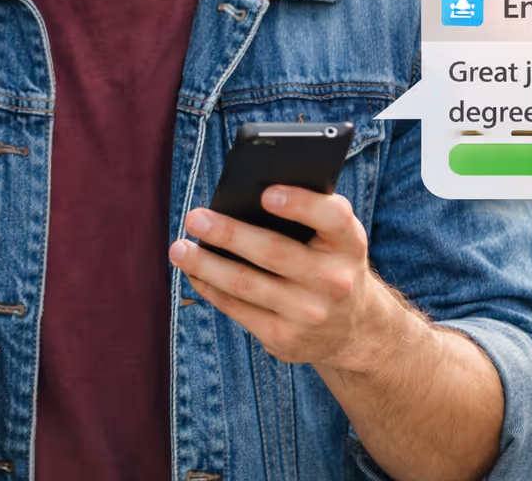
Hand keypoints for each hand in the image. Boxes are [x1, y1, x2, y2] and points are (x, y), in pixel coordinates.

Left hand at [168, 187, 408, 372]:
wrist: (353, 328)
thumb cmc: (333, 262)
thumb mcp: (338, 237)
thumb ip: (311, 212)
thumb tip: (247, 194)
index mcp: (350, 244)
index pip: (332, 218)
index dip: (300, 204)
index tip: (265, 193)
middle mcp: (334, 281)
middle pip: (274, 252)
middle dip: (229, 234)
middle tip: (195, 218)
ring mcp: (308, 314)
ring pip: (246, 285)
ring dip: (205, 265)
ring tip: (179, 249)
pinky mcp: (283, 338)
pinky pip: (237, 309)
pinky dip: (210, 288)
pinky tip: (194, 273)